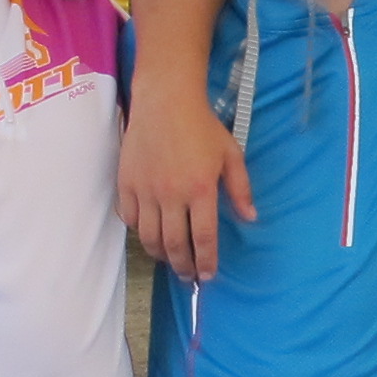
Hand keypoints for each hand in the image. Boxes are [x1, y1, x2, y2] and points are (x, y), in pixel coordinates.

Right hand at [116, 86, 252, 280]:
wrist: (165, 100)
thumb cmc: (201, 126)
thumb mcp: (231, 154)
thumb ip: (241, 189)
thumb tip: (250, 218)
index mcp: (200, 189)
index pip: (203, 237)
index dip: (206, 261)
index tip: (208, 275)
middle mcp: (171, 194)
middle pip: (174, 244)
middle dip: (183, 267)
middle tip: (188, 276)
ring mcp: (146, 189)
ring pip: (149, 237)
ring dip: (161, 254)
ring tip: (170, 259)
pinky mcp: (126, 182)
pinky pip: (129, 219)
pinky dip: (139, 231)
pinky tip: (149, 233)